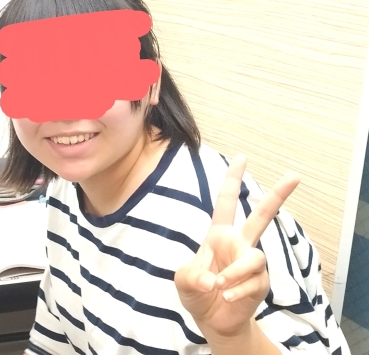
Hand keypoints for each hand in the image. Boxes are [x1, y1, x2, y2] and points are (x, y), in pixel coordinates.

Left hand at [174, 155, 298, 340]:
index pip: (226, 202)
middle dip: (278, 195)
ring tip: (218, 285)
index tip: (241, 157)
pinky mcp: (260, 283)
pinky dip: (236, 291)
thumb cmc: (197, 291)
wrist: (212, 320)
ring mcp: (251, 264)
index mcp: (219, 235)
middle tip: (295, 176)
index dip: (232, 180)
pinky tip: (225, 298)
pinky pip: (253, 283)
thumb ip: (192, 276)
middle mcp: (239, 244)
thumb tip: (212, 279)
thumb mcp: (183, 280)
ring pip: (254, 258)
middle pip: (263, 216)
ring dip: (234, 273)